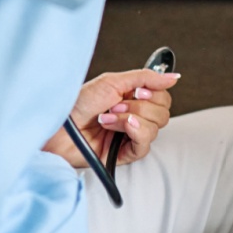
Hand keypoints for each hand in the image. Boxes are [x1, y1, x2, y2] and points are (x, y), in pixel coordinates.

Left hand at [43, 68, 178, 169]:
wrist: (58, 127)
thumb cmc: (78, 103)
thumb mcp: (113, 81)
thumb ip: (146, 78)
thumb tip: (174, 77)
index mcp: (134, 99)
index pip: (163, 97)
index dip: (154, 94)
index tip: (137, 92)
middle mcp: (135, 117)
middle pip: (163, 112)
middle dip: (140, 106)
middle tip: (116, 105)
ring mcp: (130, 137)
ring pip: (155, 128)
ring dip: (130, 118)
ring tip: (107, 117)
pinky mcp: (124, 154)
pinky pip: (144, 145)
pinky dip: (133, 132)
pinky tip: (115, 127)